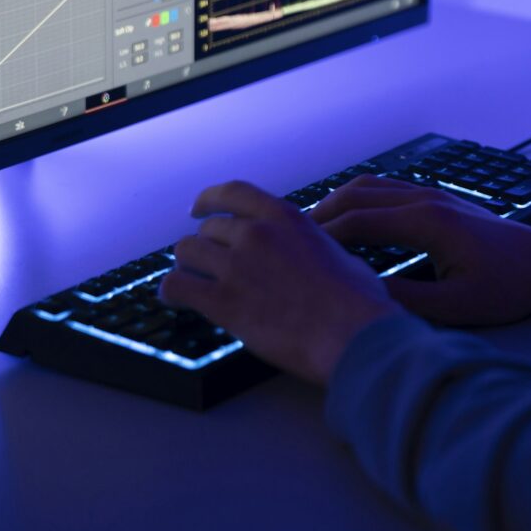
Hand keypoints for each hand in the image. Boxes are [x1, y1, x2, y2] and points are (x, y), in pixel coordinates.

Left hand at [159, 181, 402, 384]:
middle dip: (206, 245)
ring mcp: (236, 266)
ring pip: (187, 252)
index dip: (209, 198)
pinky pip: (177, 286)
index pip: (234, 193)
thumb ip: (311, 246)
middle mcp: (256, 234)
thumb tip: (310, 255)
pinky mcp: (222, 301)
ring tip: (190, 279)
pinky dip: (171, 291)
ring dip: (187, 265)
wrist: (353, 336)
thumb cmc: (359, 303)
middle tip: (207, 263)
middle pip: (209, 229)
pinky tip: (174, 298)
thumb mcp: (339, 254)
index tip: (198, 208)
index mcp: (285, 218)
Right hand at [312, 175, 530, 325]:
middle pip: (355, 196)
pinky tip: (346, 221)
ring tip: (309, 231)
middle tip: (289, 241)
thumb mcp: (459, 307)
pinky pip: (384, 189)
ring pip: (368, 186)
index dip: (322, 238)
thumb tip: (364, 299)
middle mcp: (425, 199)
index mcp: (428, 223)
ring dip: (336, 204)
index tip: (294, 256)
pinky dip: (356, 201)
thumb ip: (409, 303)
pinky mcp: (437, 198)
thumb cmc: (509, 286)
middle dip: (318, 216)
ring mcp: (431, 194)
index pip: (358, 222)